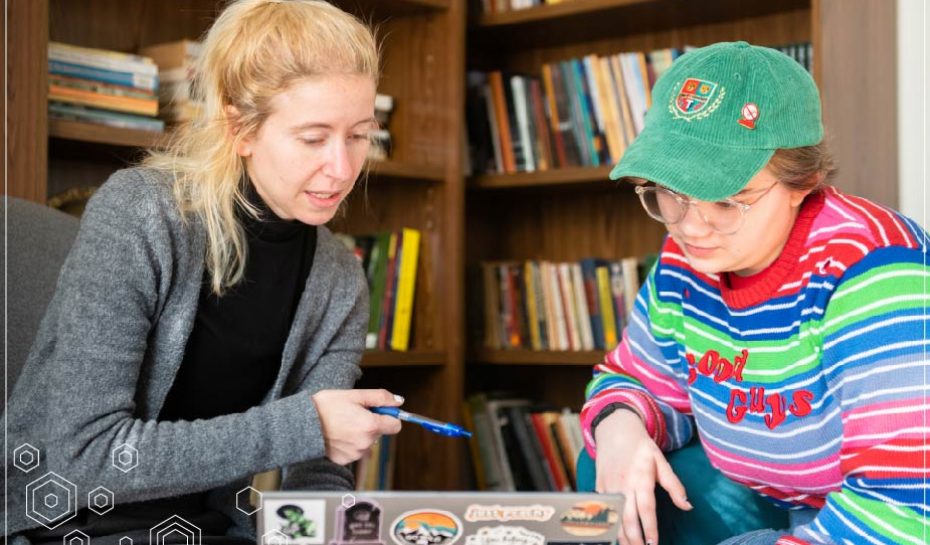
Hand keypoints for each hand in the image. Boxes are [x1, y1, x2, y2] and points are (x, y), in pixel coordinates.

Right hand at [312, 389, 403, 464]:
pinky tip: (338, 434)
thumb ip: (380, 398)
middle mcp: (366, 443)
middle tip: (355, 413)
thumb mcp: (355, 395)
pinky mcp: (345, 460)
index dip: (390, 416)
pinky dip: (350, 443)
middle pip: (380, 433)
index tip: (381, 411)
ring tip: (343, 424)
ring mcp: (355, 454)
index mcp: (371, 426)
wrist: (302, 423)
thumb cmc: (326, 406)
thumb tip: (398, 401)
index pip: (396, 425)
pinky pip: (355, 451)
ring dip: (361, 434)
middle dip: (372, 423)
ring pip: (367, 442)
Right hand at [594, 409, 691, 544]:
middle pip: (627, 517)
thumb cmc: (640, 446)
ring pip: (613, 516)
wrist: (614, 429)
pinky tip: (614, 535)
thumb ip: (674, 485)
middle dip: (634, 538)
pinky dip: (607, 524)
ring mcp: (609, 487)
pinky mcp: (599, 487)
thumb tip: (687, 506)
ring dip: (620, 535)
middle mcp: (623, 484)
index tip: (653, 544)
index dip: (649, 528)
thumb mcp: (661, 461)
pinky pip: (603, 510)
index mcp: (640, 478)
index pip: (646, 508)